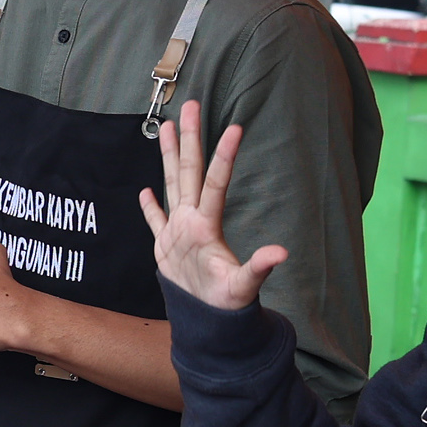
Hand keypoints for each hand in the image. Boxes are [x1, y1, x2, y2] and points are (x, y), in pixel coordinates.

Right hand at [137, 100, 287, 310]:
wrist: (208, 321)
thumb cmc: (228, 304)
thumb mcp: (243, 286)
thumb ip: (258, 268)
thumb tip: (281, 253)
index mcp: (207, 225)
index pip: (216, 183)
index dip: (224, 157)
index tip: (233, 127)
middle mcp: (193, 220)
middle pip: (188, 171)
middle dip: (189, 139)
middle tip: (190, 105)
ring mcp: (178, 231)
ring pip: (171, 184)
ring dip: (168, 156)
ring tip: (166, 127)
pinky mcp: (165, 246)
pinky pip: (155, 221)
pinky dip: (150, 207)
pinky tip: (145, 191)